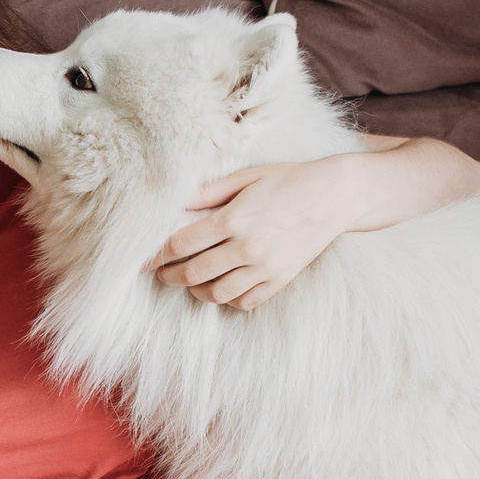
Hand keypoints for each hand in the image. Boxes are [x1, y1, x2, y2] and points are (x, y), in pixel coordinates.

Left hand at [150, 137, 479, 309]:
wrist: (337, 195)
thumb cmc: (289, 179)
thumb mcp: (246, 176)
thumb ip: (208, 193)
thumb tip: (172, 204)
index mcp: (235, 218)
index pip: (180, 244)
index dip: (156, 254)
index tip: (142, 259)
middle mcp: (248, 248)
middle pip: (192, 273)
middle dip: (169, 276)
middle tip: (159, 273)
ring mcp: (265, 268)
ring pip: (215, 294)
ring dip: (195, 290)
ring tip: (188, 280)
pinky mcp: (280, 281)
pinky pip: (243, 301)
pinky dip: (226, 298)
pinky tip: (220, 286)